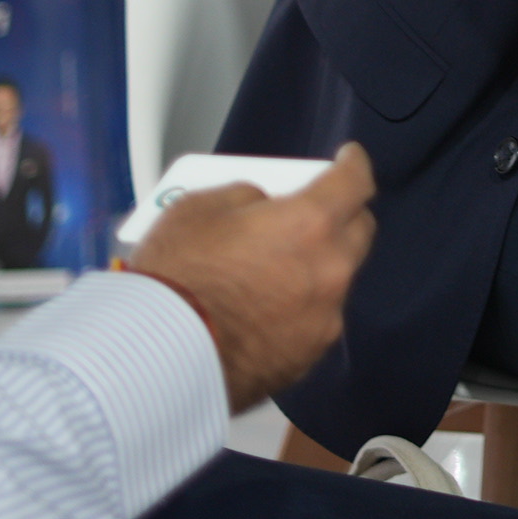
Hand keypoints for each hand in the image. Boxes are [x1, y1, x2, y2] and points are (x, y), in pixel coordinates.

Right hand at [129, 143, 375, 412]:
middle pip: (359, 231)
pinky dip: (301, 309)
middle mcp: (330, 270)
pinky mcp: (308, 358)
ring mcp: (324, 319)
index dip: (353, 164)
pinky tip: (268, 312)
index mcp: (310, 224)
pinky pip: (316, 320)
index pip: (354, 181)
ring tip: (280, 270)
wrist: (158, 359)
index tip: (348, 158)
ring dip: (320, 267)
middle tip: (316, 213)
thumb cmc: (176, 275)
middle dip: (343, 216)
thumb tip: (266, 207)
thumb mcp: (200, 207)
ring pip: (337, 280)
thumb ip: (248, 198)